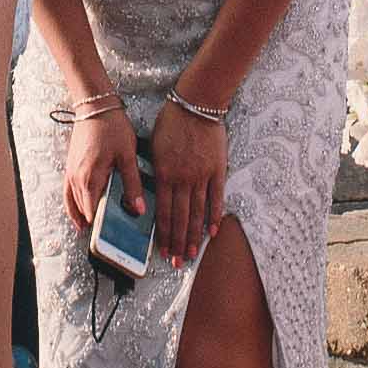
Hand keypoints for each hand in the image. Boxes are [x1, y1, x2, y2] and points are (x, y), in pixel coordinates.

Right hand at [57, 95, 138, 251]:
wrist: (95, 106)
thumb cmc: (112, 128)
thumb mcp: (127, 156)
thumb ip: (132, 185)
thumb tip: (138, 209)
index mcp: (90, 178)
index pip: (91, 212)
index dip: (100, 228)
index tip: (110, 240)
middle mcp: (76, 178)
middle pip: (80, 210)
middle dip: (91, 224)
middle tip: (103, 239)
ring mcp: (70, 172)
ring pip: (71, 203)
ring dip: (79, 216)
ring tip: (90, 230)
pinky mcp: (70, 166)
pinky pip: (67, 192)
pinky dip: (72, 204)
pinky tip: (79, 209)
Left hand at [148, 92, 229, 262]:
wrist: (196, 104)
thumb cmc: (171, 122)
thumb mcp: (153, 147)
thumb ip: (154, 172)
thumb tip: (150, 193)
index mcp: (164, 174)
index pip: (163, 213)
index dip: (164, 234)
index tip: (163, 252)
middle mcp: (183, 180)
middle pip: (180, 218)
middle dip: (178, 243)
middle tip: (178, 263)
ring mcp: (202, 176)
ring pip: (197, 213)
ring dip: (194, 236)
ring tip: (192, 254)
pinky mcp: (217, 170)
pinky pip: (216, 198)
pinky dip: (214, 216)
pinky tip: (212, 232)